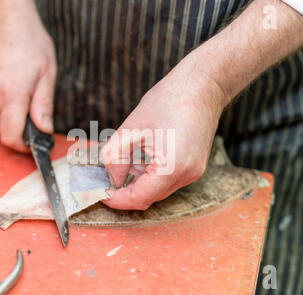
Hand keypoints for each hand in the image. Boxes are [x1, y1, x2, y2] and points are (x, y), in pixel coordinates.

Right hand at [0, 1, 56, 151]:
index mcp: (11, 96)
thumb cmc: (29, 42)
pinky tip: (20, 91)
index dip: (24, 147)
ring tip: (31, 99)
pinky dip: (9, 108)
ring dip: (16, 119)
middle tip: (41, 123)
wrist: (7, 20)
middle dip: (23, 134)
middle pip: (5, 131)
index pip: (11, 137)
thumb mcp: (47, 75)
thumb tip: (45, 130)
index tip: (37, 145)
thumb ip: (44, 106)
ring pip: (1, 120)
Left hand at [100, 56, 226, 209]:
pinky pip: (167, 180)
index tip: (100, 194)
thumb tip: (111, 178)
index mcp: (171, 167)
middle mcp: (186, 175)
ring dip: (138, 183)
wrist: (203, 85)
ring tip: (124, 161)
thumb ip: (115, 157)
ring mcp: (193, 172)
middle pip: (149, 198)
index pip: (138, 198)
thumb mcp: (131, 127)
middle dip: (125, 192)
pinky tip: (142, 156)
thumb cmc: (169, 100)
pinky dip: (151, 175)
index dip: (116, 200)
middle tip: (106, 180)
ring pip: (158, 190)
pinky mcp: (195, 167)